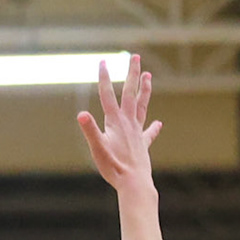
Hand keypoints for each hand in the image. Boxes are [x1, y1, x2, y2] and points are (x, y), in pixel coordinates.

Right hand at [76, 53, 160, 191]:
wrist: (135, 183)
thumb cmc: (114, 167)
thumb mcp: (97, 148)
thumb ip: (90, 130)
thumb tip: (81, 114)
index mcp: (116, 122)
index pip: (108, 95)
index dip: (104, 78)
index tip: (103, 62)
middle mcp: (129, 123)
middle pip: (130, 93)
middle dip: (131, 74)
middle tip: (135, 56)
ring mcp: (137, 132)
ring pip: (142, 105)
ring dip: (144, 90)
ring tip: (148, 75)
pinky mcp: (142, 144)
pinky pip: (149, 132)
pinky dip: (153, 127)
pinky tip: (159, 123)